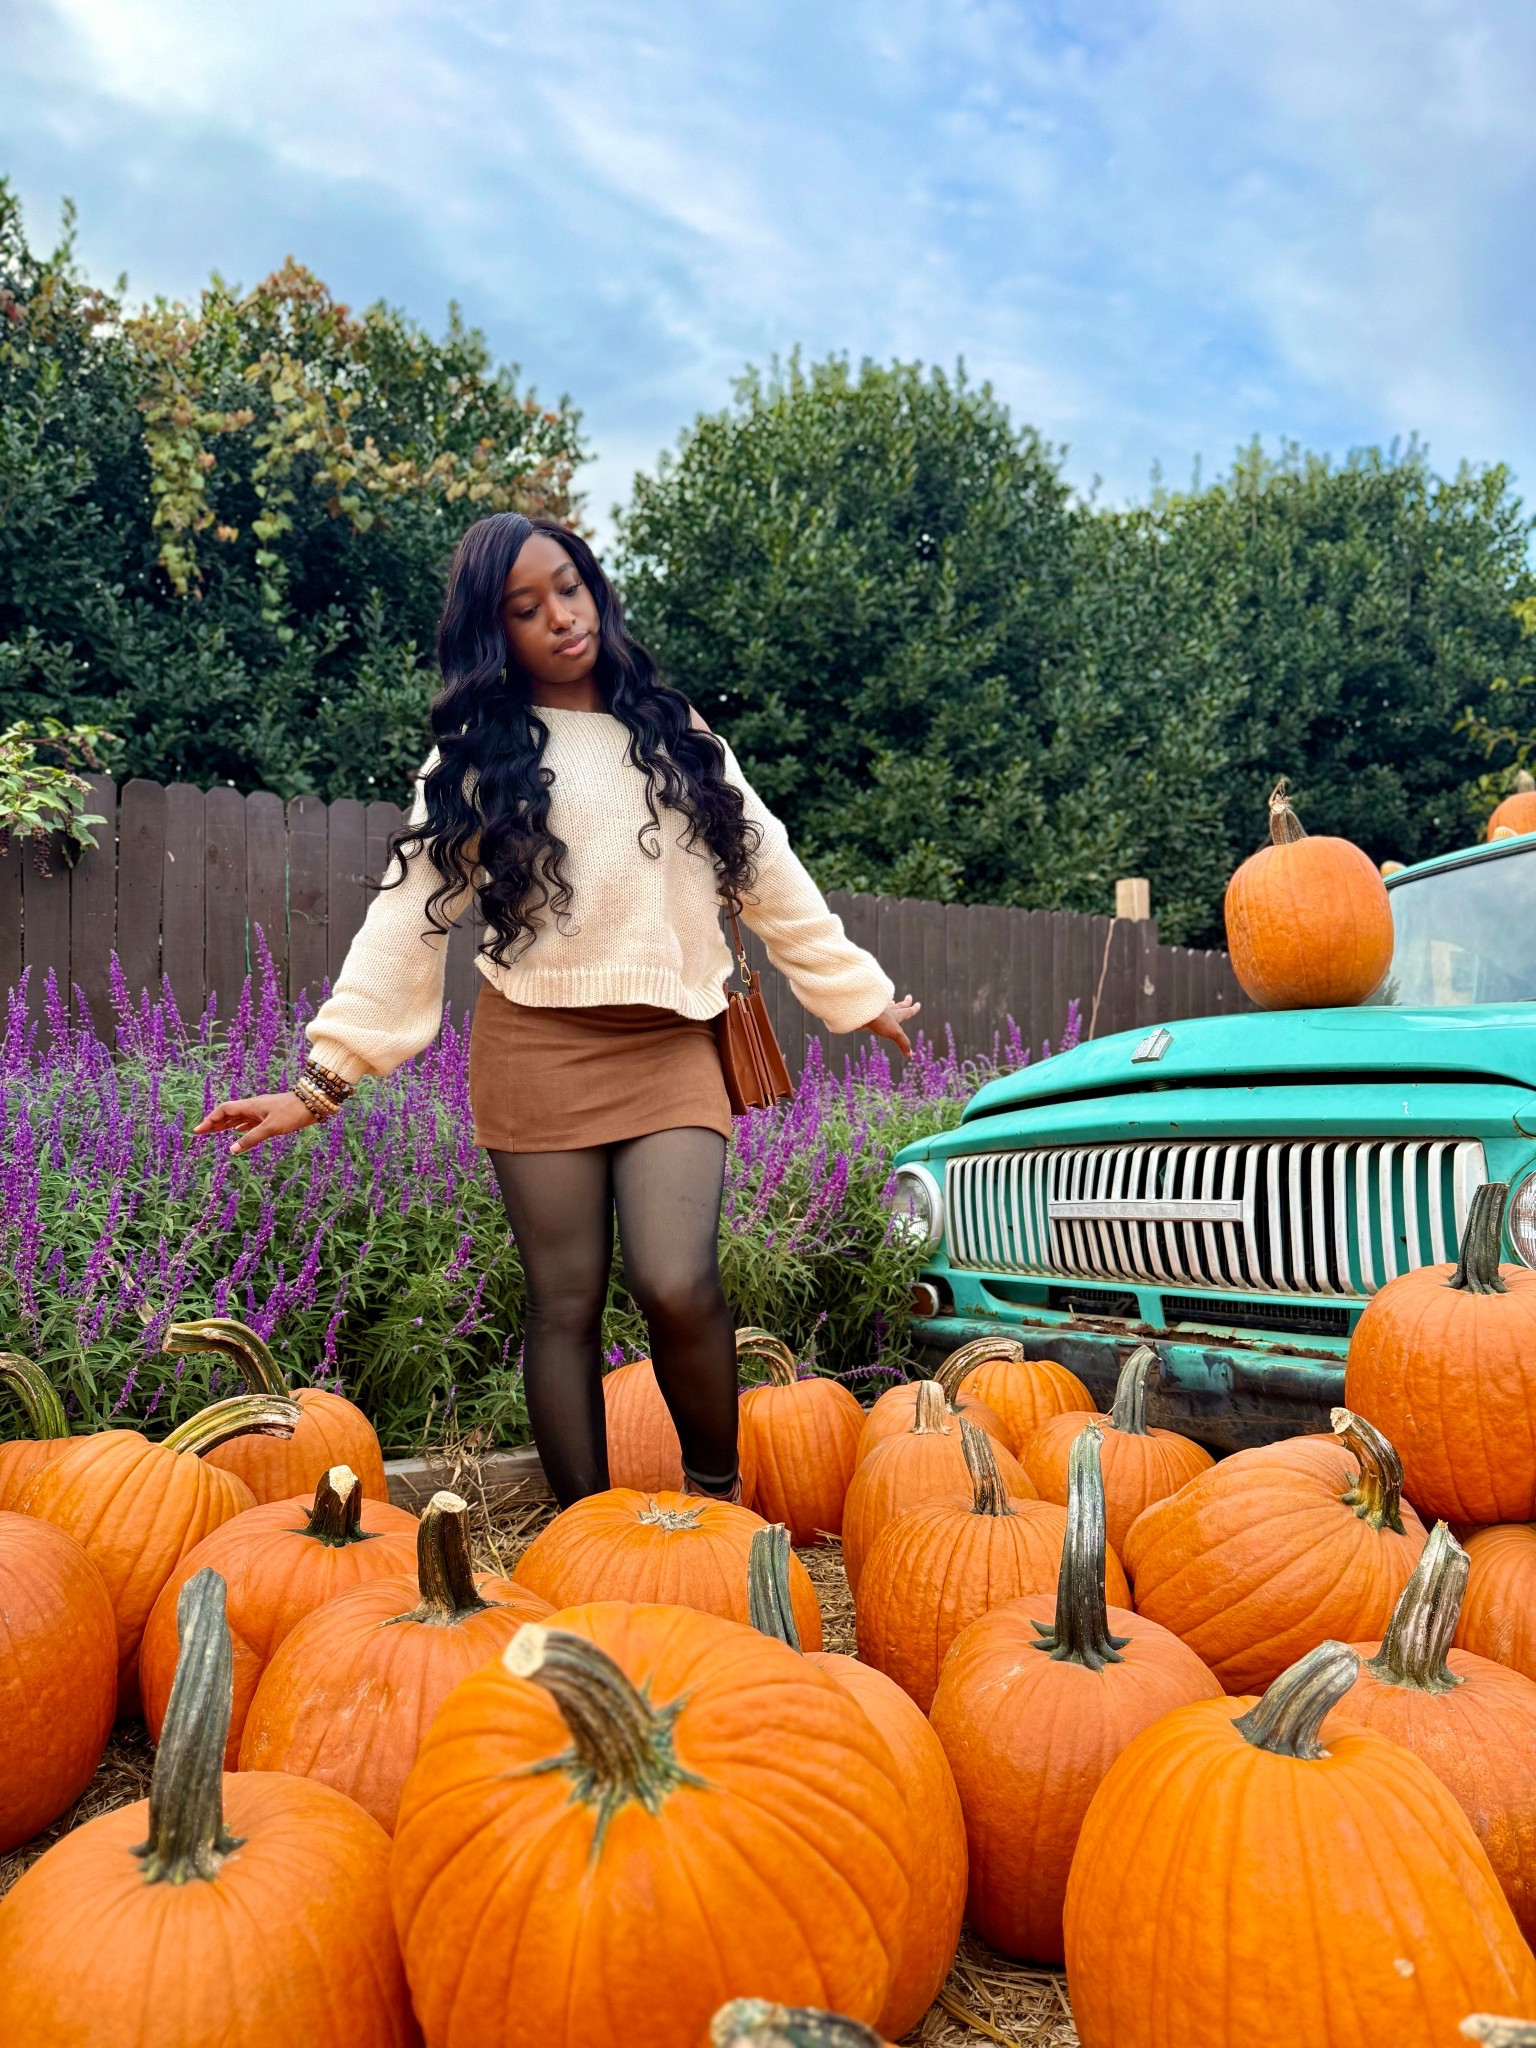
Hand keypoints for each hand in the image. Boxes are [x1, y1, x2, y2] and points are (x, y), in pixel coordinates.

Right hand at [195, 1091, 320, 1156]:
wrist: (313, 1104)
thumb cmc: (292, 1113)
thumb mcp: (271, 1128)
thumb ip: (251, 1138)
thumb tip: (232, 1150)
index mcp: (250, 1106)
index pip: (224, 1110)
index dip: (210, 1120)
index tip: (199, 1131)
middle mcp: (253, 1107)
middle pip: (228, 1114)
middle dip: (214, 1123)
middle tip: (201, 1134)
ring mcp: (261, 1111)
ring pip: (238, 1118)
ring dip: (225, 1125)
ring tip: (213, 1133)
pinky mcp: (269, 1116)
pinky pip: (249, 1122)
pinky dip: (240, 1127)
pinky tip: (237, 1132)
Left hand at [863, 994, 920, 1057]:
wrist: (863, 1013)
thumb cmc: (880, 1022)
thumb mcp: (896, 1033)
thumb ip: (903, 1043)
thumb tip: (910, 1054)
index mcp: (896, 1014)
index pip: (907, 1011)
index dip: (914, 1009)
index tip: (918, 1004)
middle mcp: (888, 1010)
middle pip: (899, 1005)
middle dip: (906, 1002)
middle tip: (909, 997)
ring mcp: (878, 1010)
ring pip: (886, 1005)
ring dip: (891, 1003)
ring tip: (892, 1001)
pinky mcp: (869, 1012)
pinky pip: (875, 1009)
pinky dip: (877, 1007)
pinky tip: (874, 1007)